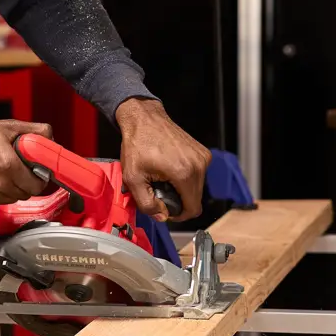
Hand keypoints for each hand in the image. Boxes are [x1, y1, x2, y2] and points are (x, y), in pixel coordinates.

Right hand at [0, 117, 53, 211]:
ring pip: (9, 199)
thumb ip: (34, 131)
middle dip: (24, 183)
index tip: (35, 173)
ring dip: (9, 189)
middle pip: (24, 194)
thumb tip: (49, 138)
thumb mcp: (6, 126)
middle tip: (16, 170)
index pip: (37, 185)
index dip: (38, 178)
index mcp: (7, 166)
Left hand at [115, 98, 209, 221]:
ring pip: (197, 187)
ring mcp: (202, 157)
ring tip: (164, 178)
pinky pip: (198, 175)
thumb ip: (147, 204)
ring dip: (182, 189)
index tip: (166, 209)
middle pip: (195, 199)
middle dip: (178, 200)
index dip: (179, 215)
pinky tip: (170, 169)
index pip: (193, 209)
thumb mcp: (133, 178)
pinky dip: (186, 177)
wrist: (144, 119)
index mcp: (184, 173)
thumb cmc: (138, 144)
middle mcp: (199, 165)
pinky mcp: (202, 151)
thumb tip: (161, 216)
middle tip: (159, 190)